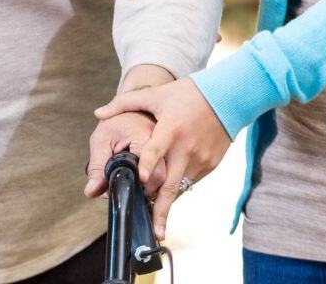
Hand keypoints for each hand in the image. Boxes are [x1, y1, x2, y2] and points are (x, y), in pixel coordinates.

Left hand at [95, 79, 229, 239]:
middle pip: (171, 183)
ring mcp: (201, 158)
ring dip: (169, 202)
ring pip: (181, 187)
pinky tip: (169, 199)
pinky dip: (180, 190)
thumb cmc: (188, 94)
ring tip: (157, 222)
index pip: (156, 149)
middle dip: (163, 209)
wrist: (228, 97)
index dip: (148, 165)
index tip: (141, 181)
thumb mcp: (156, 95)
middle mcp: (187, 147)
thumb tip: (97, 114)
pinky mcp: (210, 164)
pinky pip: (192, 182)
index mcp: (171, 128)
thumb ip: (124, 103)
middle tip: (156, 231)